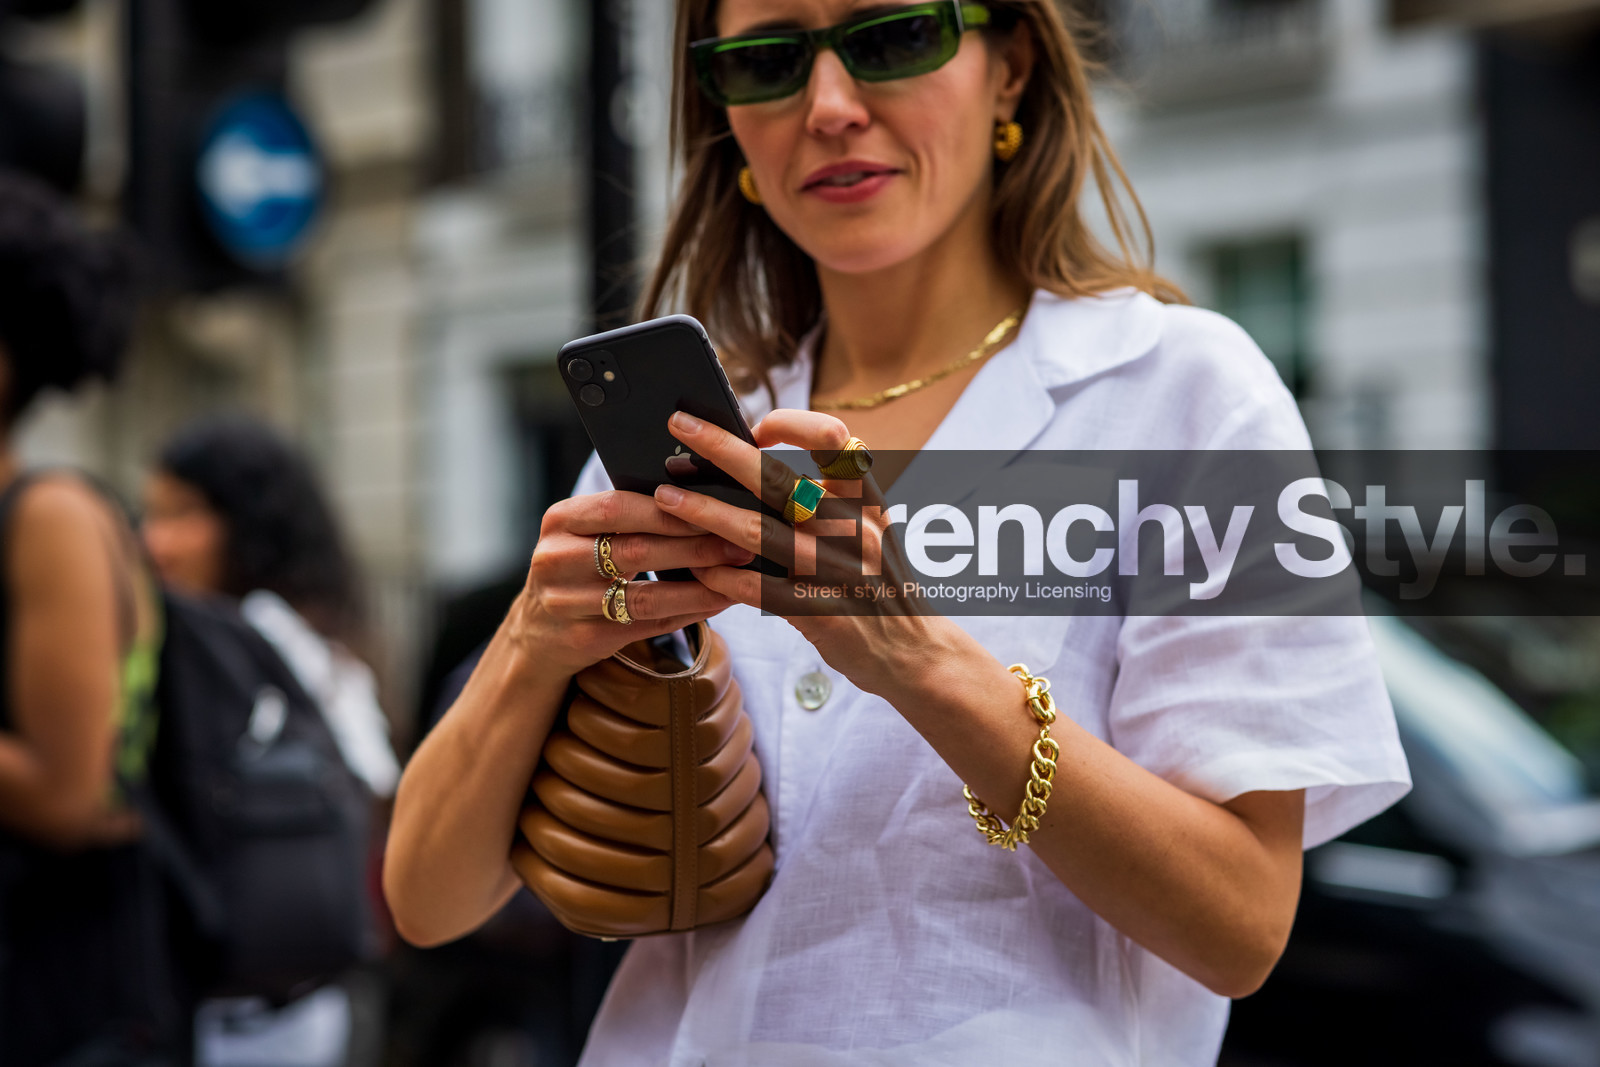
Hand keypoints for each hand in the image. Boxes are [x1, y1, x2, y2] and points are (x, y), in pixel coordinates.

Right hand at [515, 489, 751, 676]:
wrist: (538, 630)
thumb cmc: (579, 566)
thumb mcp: (585, 532)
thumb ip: (628, 514)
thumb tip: (702, 497)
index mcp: (560, 520)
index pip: (618, 508)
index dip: (669, 511)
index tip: (715, 508)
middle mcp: (555, 560)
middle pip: (635, 551)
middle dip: (694, 547)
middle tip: (738, 544)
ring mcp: (566, 604)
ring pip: (644, 596)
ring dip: (698, 588)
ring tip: (735, 578)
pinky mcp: (583, 640)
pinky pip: (646, 625)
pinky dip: (686, 613)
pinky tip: (716, 602)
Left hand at [652, 408, 950, 695]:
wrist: (916, 653)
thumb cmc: (879, 583)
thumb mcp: (869, 529)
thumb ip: (827, 499)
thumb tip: (757, 465)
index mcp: (867, 500)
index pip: (834, 439)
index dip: (789, 424)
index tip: (755, 426)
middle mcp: (854, 529)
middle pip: (779, 478)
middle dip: (721, 448)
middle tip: (678, 424)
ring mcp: (837, 572)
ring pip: (758, 531)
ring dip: (704, 511)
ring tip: (665, 497)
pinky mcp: (818, 614)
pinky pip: (757, 588)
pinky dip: (720, 575)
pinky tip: (694, 566)